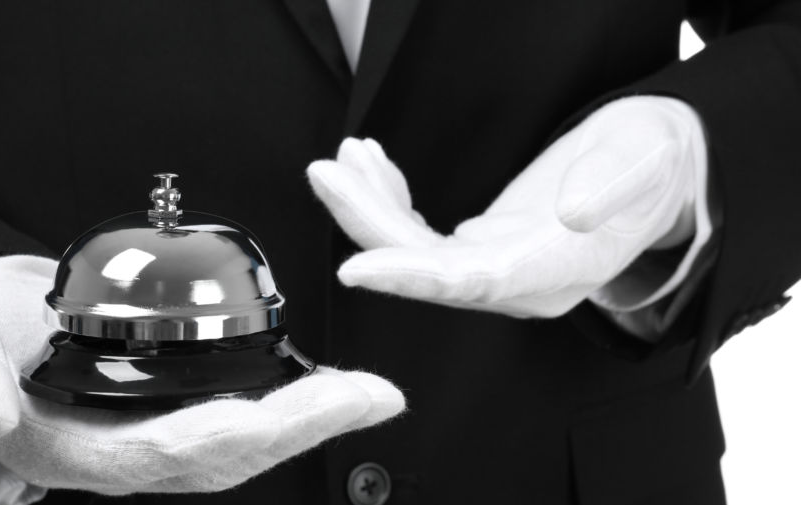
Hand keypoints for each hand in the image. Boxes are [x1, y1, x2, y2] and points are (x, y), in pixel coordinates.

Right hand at [0, 256, 403, 494]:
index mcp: (74, 449)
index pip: (176, 453)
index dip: (253, 434)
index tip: (327, 404)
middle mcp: (118, 452)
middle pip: (225, 455)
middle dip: (305, 429)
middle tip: (376, 397)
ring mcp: (140, 432)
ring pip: (234, 440)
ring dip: (303, 420)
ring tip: (366, 395)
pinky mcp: (154, 405)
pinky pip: (225, 412)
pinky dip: (275, 400)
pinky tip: (315, 383)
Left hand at [307, 96, 704, 317]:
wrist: (654, 169)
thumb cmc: (650, 162)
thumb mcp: (644, 160)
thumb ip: (614, 186)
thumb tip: (573, 213)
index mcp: (558, 272)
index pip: (473, 284)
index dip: (410, 278)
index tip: (355, 267)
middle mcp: (518, 282)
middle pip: (426, 268)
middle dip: (368, 222)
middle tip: (325, 173)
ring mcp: (496, 267)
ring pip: (413, 252)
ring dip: (368, 207)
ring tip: (338, 162)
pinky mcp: (480, 248)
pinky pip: (420, 236)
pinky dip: (388, 201)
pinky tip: (370, 167)